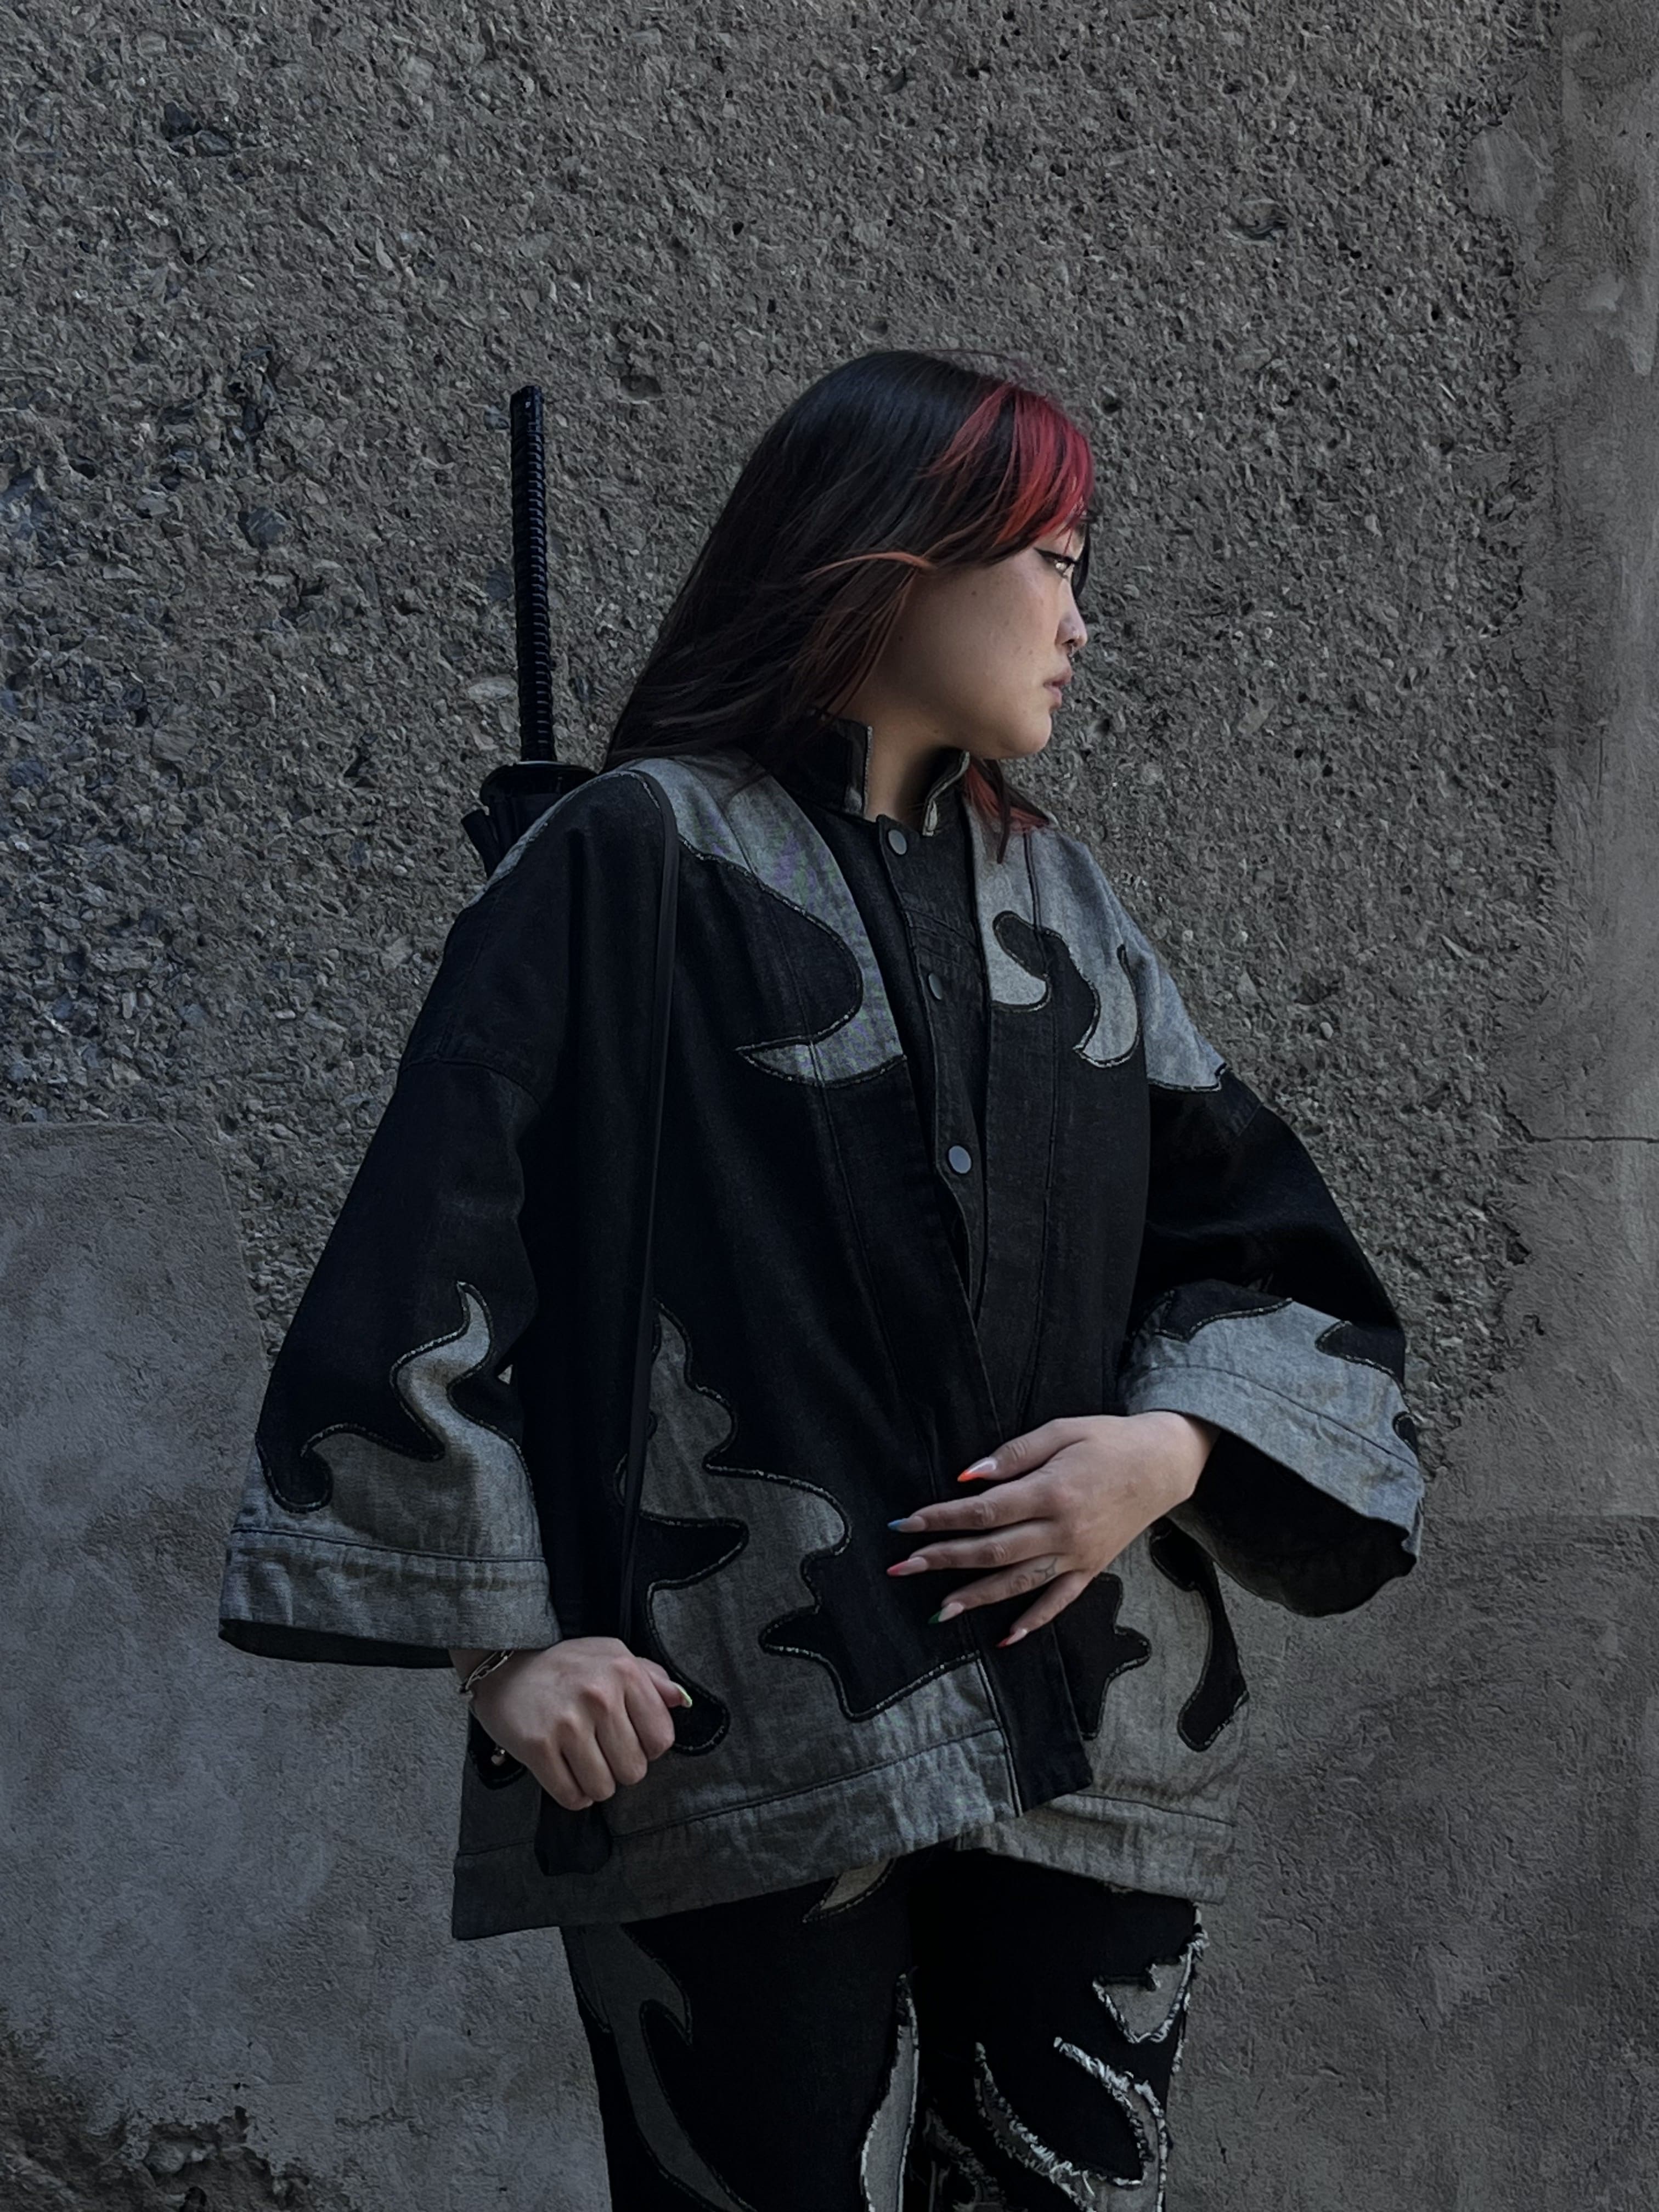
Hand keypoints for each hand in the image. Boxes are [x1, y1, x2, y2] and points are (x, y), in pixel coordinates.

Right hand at [451, 1639, 692, 1811]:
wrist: (505, 1667)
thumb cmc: (566, 1666)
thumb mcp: (612, 1654)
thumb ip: (651, 1676)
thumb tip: (681, 1701)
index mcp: (623, 1672)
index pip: (661, 1739)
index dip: (647, 1747)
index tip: (630, 1737)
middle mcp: (598, 1696)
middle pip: (634, 1771)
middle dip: (620, 1767)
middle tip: (601, 1749)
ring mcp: (567, 1723)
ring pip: (603, 1789)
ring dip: (595, 1783)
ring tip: (582, 1760)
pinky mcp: (537, 1747)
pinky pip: (570, 1796)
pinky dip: (572, 1794)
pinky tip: (565, 1771)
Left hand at [885, 1412, 1218, 1645]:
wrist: (1165, 1464)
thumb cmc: (1109, 1440)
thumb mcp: (1062, 1431)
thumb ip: (1014, 1454)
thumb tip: (969, 1476)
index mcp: (1052, 1491)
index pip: (985, 1511)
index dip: (942, 1518)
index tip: (906, 1524)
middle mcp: (1062, 1530)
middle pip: (993, 1550)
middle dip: (943, 1559)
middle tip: (902, 1567)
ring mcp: (1078, 1555)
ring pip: (1018, 1583)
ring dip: (976, 1597)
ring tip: (938, 1612)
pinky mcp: (1091, 1569)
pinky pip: (1059, 1601)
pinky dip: (1033, 1621)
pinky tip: (1006, 1637)